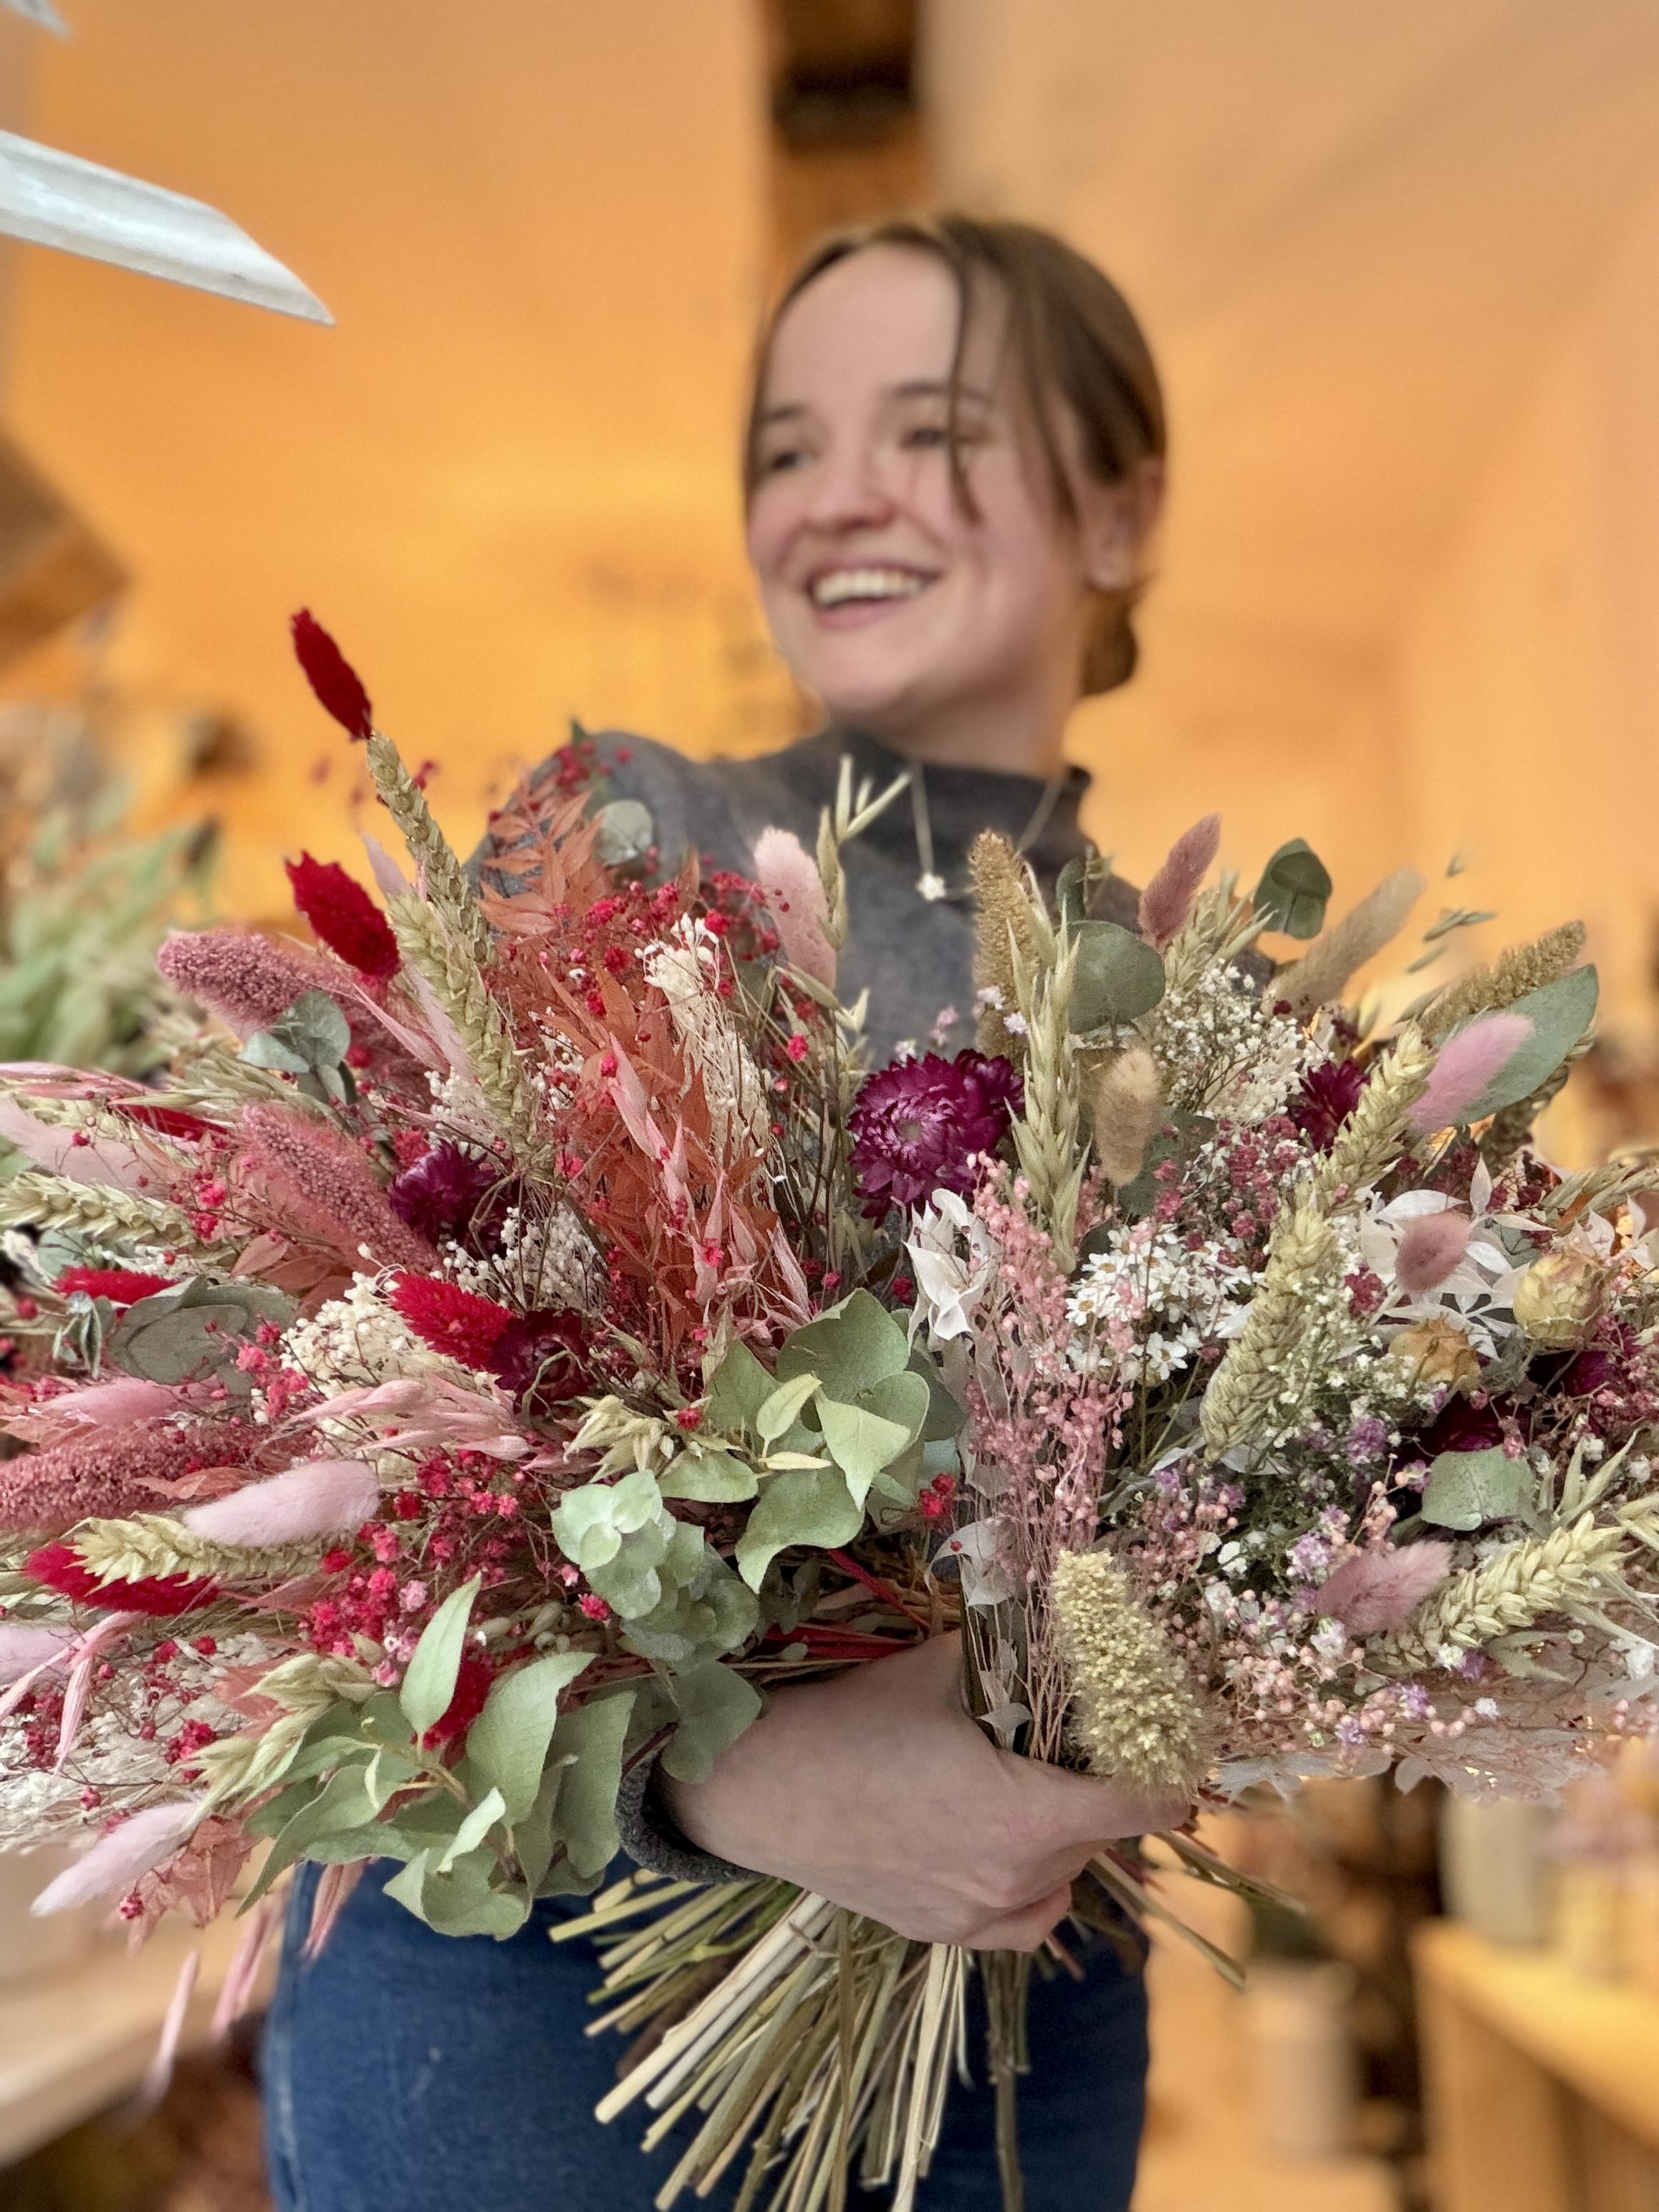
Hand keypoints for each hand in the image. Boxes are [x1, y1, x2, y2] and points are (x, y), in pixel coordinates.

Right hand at [659, 1633, 1189, 1950]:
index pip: (1144, 1805)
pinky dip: (1032, 1886)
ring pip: (1064, 1877)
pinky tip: (1006, 1847)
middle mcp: (1018, 1881)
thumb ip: (1014, 1648)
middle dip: (1098, 1786)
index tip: (1169, 1739)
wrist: (763, 1791)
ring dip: (1064, 1835)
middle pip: (1100, 1835)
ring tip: (1032, 1787)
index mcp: (1031, 1817)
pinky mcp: (943, 1932)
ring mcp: (979, 1916)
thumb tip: (1069, 1611)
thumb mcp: (942, 1669)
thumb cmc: (854, 1723)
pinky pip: (1023, 1917)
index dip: (1165, 1768)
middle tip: (1076, 1738)